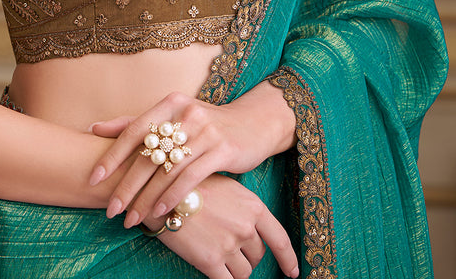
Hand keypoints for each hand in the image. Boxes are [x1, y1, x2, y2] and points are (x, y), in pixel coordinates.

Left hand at [89, 84, 295, 224]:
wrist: (253, 124)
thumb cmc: (206, 125)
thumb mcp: (173, 118)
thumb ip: (136, 123)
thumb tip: (94, 128)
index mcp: (170, 103)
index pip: (133, 129)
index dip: (112, 155)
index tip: (93, 178)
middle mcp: (186, 113)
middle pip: (148, 153)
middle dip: (126, 186)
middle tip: (111, 210)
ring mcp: (206, 131)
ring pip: (167, 170)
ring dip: (147, 198)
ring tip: (132, 219)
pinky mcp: (223, 149)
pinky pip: (191, 176)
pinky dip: (173, 196)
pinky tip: (162, 213)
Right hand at [154, 173, 298, 278]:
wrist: (164, 191)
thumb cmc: (195, 186)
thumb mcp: (228, 188)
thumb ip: (245, 209)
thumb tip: (253, 228)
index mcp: (253, 207)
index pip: (279, 239)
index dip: (288, 259)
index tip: (292, 272)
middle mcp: (245, 227)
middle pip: (258, 255)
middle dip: (248, 256)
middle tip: (230, 247)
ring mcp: (228, 245)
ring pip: (244, 272)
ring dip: (235, 269)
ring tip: (218, 254)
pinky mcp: (210, 261)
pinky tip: (218, 274)